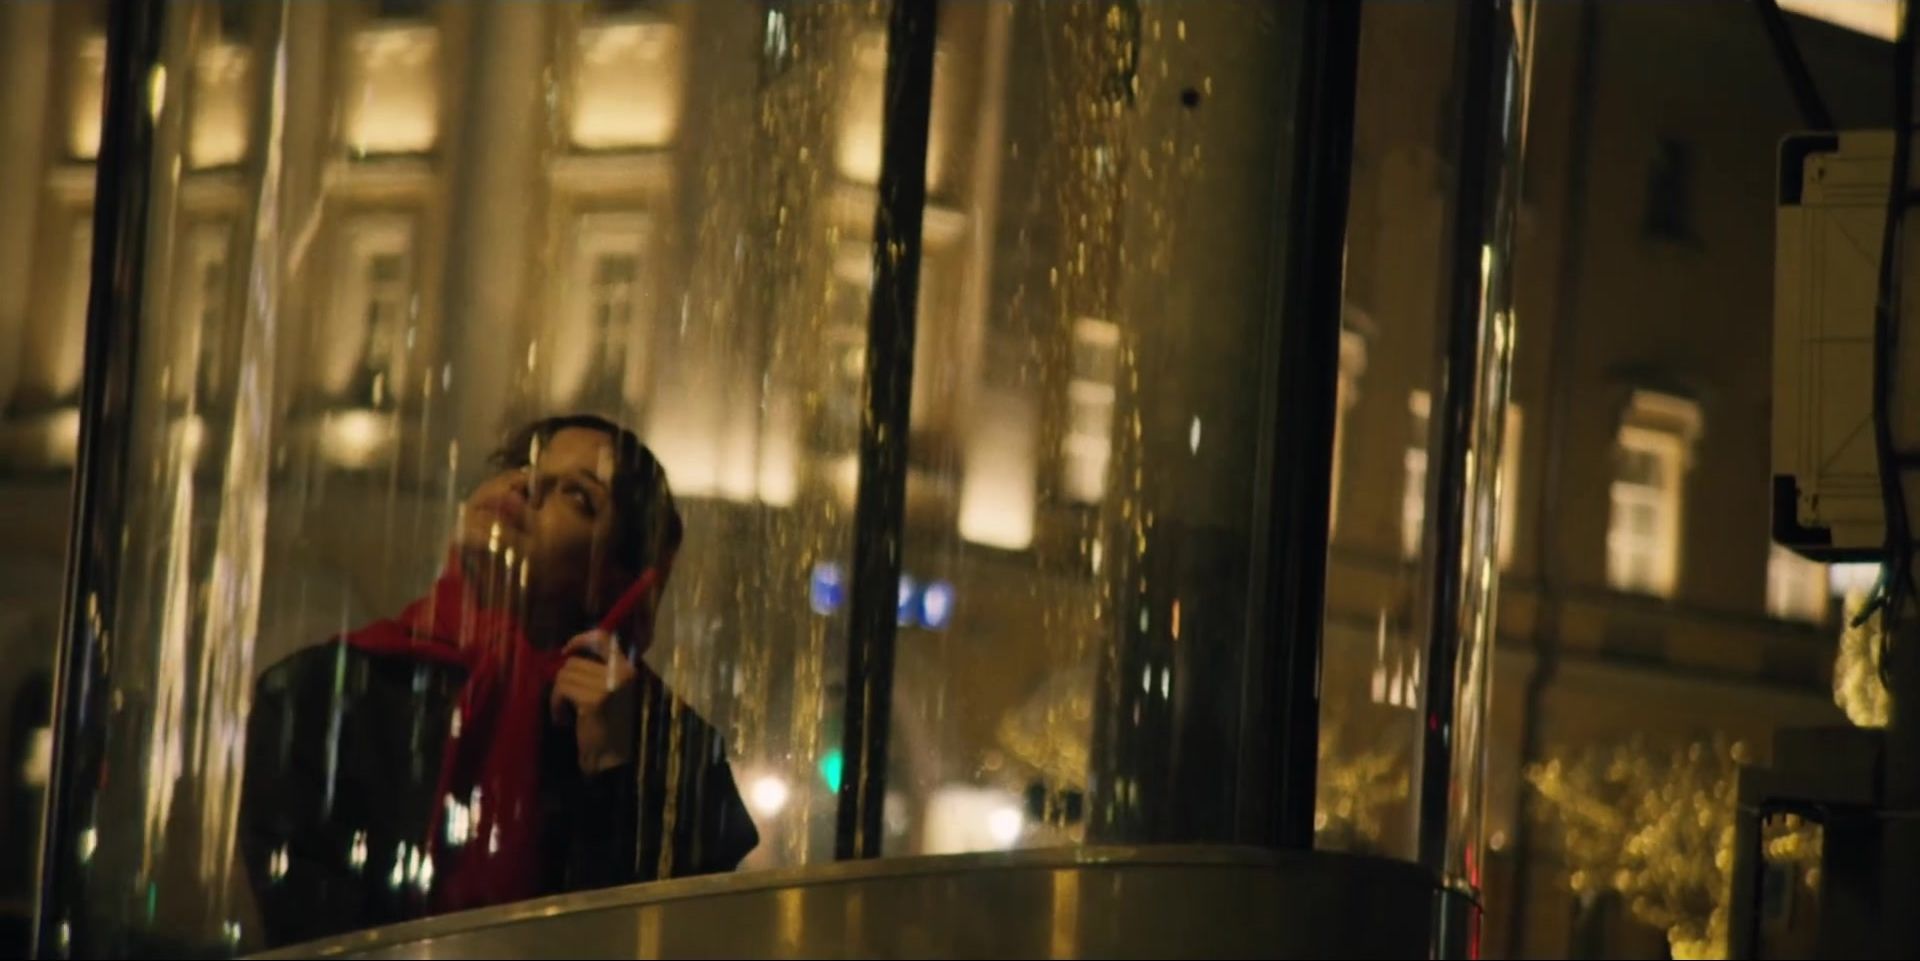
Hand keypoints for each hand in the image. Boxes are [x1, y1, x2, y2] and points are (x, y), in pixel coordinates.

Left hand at [549, 630, 637, 773]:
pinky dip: (556, 705)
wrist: (614, 761)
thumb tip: (569, 655)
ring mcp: (610, 686)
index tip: (567, 651)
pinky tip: (563, 720)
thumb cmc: (610, 729)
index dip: (581, 639)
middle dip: (563, 680)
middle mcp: (623, 673)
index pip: (604, 638)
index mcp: (629, 669)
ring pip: (565, 675)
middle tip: (566, 703)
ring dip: (558, 695)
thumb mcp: (608, 693)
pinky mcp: (594, 700)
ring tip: (565, 713)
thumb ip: (597, 672)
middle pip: (575, 662)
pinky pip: (562, 690)